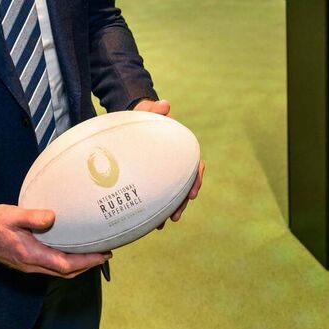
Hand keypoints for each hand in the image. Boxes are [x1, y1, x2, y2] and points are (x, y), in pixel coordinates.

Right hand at [0, 205, 109, 277]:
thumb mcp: (12, 215)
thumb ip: (33, 217)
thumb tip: (53, 217)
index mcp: (31, 254)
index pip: (65, 264)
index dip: (87, 262)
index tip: (103, 255)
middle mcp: (32, 264)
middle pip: (66, 272)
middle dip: (87, 265)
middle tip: (104, 255)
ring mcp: (29, 266)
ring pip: (60, 272)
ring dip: (78, 266)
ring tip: (93, 254)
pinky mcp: (27, 262)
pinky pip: (52, 267)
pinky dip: (67, 263)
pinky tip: (71, 252)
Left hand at [133, 100, 203, 222]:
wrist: (133, 122)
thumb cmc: (143, 116)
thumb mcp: (148, 111)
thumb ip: (155, 108)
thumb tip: (164, 104)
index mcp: (180, 149)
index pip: (195, 166)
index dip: (196, 180)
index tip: (193, 192)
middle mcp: (175, 163)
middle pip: (184, 185)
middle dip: (182, 202)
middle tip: (176, 215)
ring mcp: (163, 172)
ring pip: (172, 194)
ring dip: (170, 209)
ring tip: (164, 223)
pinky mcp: (151, 177)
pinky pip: (156, 194)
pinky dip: (155, 208)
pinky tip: (151, 220)